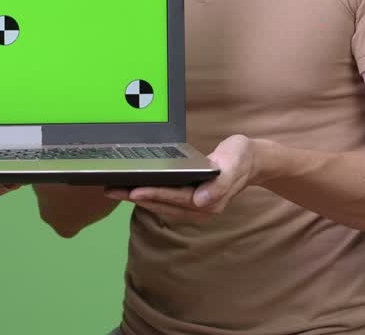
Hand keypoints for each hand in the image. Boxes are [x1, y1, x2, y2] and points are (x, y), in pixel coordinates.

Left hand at [106, 134, 258, 222]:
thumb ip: (220, 183)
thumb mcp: (234, 164)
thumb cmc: (242, 158)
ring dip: (138, 198)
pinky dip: (148, 195)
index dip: (153, 195)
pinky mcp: (190, 199)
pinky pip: (165, 200)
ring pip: (161, 204)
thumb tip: (200, 201)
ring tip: (115, 191)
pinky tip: (134, 190)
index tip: (132, 191)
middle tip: (111, 190)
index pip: (175, 198)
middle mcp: (200, 208)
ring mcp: (195, 206)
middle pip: (163, 204)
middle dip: (136, 198)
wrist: (253, 160)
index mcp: (209, 200)